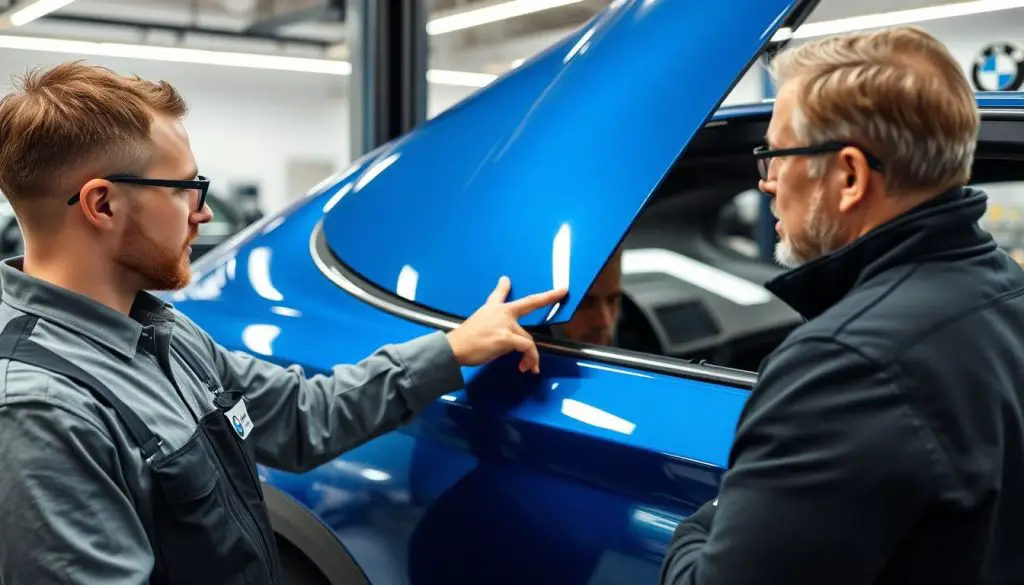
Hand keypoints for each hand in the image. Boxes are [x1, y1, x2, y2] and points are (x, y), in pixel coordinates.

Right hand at [446, 276, 566, 372]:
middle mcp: (501, 312)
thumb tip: (502, 337)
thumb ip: (490, 325)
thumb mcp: (476, 325)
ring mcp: (505, 323)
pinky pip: (527, 348)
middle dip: (548, 296)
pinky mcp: (507, 337)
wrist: (454, 349)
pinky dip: (530, 359)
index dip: (504, 286)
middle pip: (529, 304)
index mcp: (491, 309)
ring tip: (528, 366)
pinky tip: (525, 367)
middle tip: (562, 291)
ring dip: (531, 355)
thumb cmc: (464, 342)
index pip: (499, 293)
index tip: (506, 280)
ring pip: (528, 338)